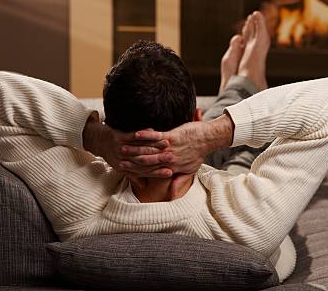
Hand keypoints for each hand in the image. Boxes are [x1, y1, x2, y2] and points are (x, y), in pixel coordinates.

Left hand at [82, 111, 171, 176]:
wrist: (96, 140)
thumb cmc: (111, 154)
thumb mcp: (121, 167)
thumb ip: (134, 176)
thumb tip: (144, 186)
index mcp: (124, 169)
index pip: (144, 173)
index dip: (157, 173)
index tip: (170, 172)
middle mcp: (122, 160)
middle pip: (143, 162)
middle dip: (159, 160)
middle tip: (173, 158)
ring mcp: (119, 149)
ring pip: (139, 149)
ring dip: (154, 146)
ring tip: (167, 144)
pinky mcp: (117, 137)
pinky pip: (132, 136)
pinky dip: (143, 134)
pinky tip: (153, 131)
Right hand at [119, 114, 234, 174]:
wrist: (209, 139)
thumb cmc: (199, 153)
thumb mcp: (191, 170)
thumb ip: (180, 180)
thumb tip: (172, 194)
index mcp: (172, 168)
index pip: (151, 172)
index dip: (136, 172)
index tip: (124, 170)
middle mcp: (170, 160)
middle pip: (147, 162)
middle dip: (131, 160)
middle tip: (118, 158)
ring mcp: (171, 148)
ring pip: (150, 150)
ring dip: (135, 148)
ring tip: (121, 146)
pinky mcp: (173, 136)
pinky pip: (157, 137)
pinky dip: (146, 135)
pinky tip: (136, 134)